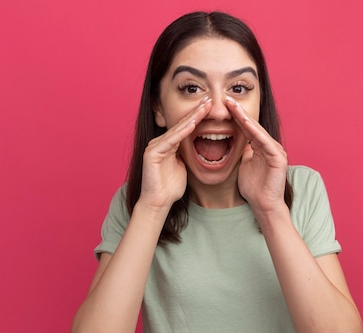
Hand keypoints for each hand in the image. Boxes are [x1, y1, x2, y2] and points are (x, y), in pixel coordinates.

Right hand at [139, 97, 212, 211]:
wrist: (158, 203)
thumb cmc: (170, 188)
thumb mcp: (183, 166)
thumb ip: (186, 155)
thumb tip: (197, 148)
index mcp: (167, 144)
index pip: (185, 127)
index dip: (198, 117)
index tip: (210, 107)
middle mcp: (159, 142)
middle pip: (181, 124)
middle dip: (196, 112)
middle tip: (209, 99)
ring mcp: (154, 146)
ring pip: (177, 129)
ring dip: (192, 118)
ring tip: (204, 106)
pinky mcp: (152, 153)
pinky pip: (171, 140)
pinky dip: (182, 132)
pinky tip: (193, 124)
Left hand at [226, 96, 287, 213]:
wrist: (264, 205)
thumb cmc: (253, 188)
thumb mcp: (243, 165)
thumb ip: (242, 152)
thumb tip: (233, 142)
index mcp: (261, 147)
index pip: (247, 128)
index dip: (235, 117)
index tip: (223, 106)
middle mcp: (270, 146)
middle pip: (252, 126)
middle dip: (239, 112)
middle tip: (226, 99)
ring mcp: (276, 150)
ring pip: (257, 131)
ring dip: (245, 118)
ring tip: (233, 106)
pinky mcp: (278, 157)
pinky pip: (264, 141)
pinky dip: (254, 132)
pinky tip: (245, 123)